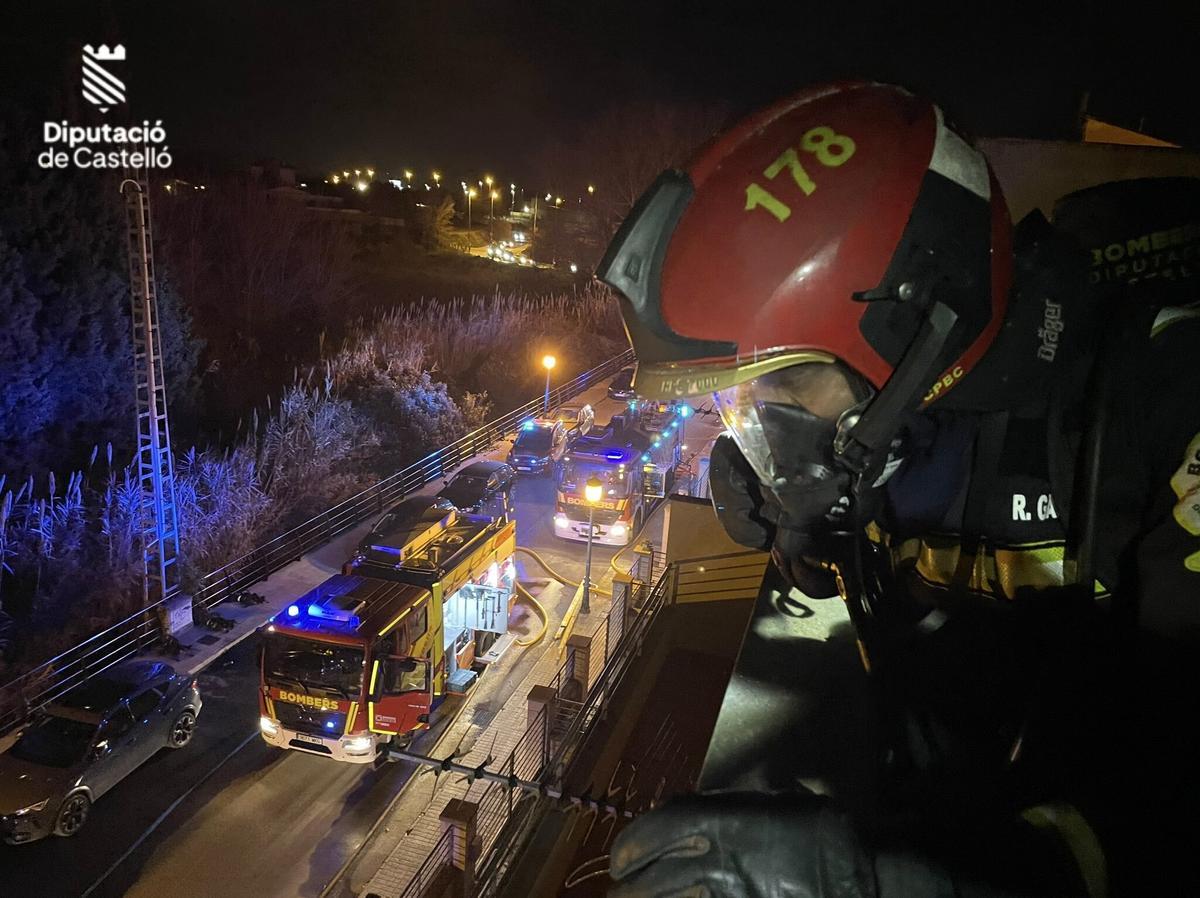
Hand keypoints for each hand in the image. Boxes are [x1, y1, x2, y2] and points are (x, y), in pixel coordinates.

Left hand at [608, 791, 874, 897]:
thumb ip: (722, 808)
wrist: (859, 874)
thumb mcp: (765, 802)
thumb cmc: (814, 830)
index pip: (651, 832)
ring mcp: (725, 896)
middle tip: (623, 890)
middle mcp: (714, 862)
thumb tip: (686, 815)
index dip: (628, 848)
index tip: (620, 860)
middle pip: (645, 883)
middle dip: (629, 890)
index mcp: (718, 823)